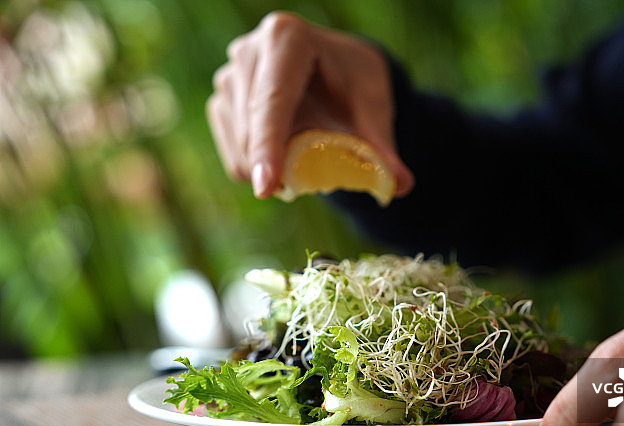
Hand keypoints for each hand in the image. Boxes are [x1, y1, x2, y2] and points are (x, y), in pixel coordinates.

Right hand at [206, 12, 413, 197]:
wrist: (338, 75)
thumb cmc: (357, 88)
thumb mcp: (374, 112)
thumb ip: (383, 150)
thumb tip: (401, 184)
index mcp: (286, 38)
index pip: (273, 99)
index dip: (268, 144)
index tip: (267, 187)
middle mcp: (248, 51)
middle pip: (251, 128)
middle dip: (277, 164)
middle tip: (315, 177)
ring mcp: (228, 76)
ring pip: (240, 147)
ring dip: (271, 169)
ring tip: (304, 155)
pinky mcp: (221, 102)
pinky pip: (233, 157)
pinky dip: (259, 171)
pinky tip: (283, 155)